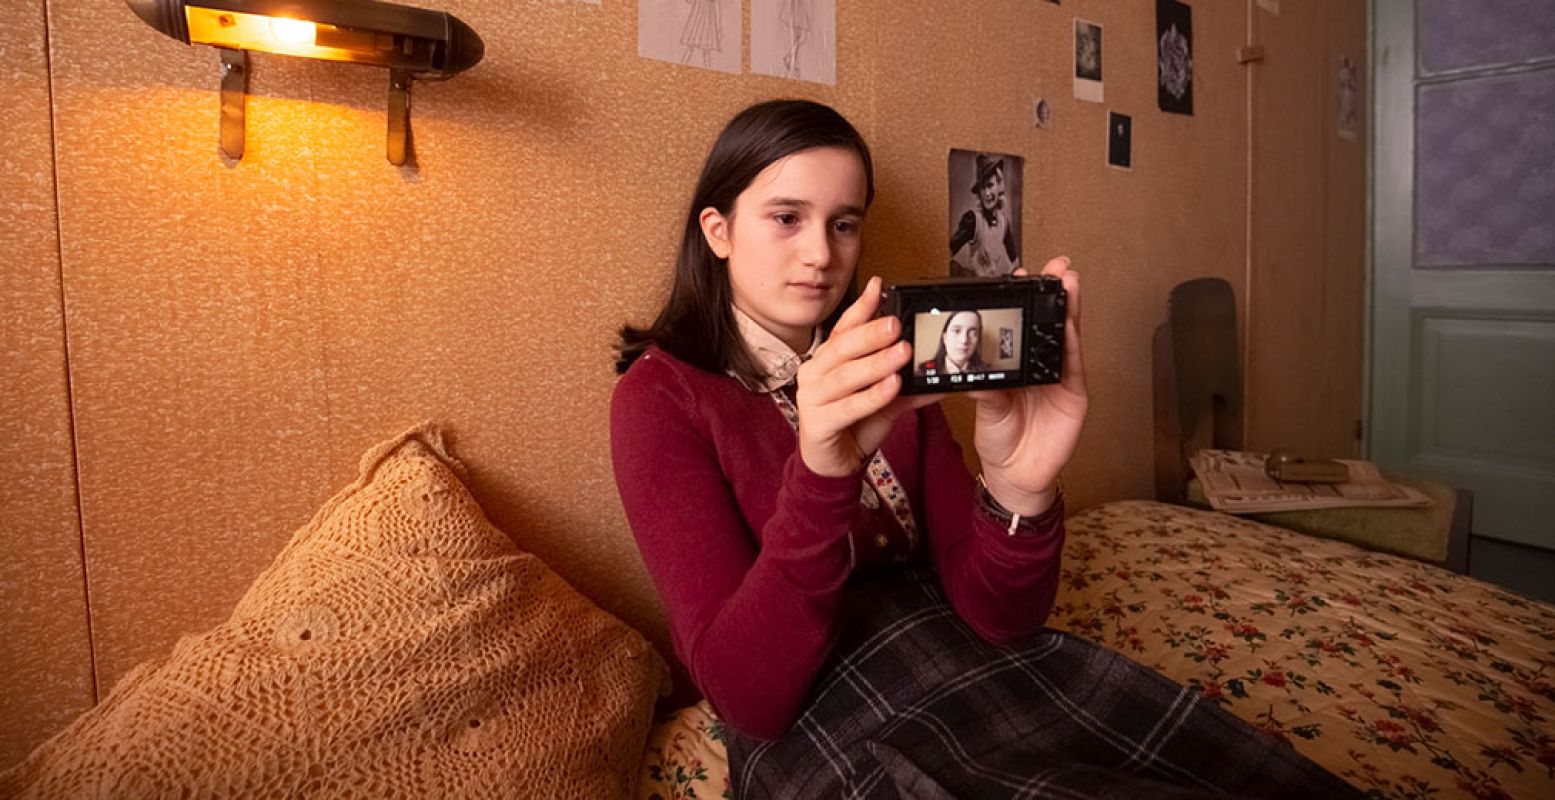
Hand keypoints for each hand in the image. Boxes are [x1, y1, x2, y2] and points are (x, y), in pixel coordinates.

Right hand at [795, 276, 944, 476]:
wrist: (833, 465)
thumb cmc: (854, 425)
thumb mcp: (884, 399)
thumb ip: (907, 383)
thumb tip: (939, 373)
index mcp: (827, 360)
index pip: (844, 328)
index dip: (862, 307)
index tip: (880, 286)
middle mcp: (814, 373)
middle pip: (843, 348)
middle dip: (871, 334)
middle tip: (896, 323)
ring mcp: (811, 398)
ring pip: (845, 376)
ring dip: (876, 363)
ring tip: (902, 353)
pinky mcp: (816, 424)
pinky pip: (847, 407)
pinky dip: (870, 396)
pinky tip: (892, 386)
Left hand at [968, 257, 1087, 514]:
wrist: (1014, 474)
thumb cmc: (999, 437)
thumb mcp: (986, 408)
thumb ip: (985, 388)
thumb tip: (972, 368)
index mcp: (1017, 364)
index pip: (1022, 325)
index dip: (1024, 299)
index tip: (1021, 274)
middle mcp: (1042, 366)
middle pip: (1051, 323)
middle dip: (1056, 293)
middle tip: (1057, 266)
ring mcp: (1062, 379)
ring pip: (1068, 338)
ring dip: (1070, 310)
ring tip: (1069, 283)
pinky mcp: (1075, 396)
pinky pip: (1073, 366)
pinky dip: (1072, 345)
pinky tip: (1070, 325)